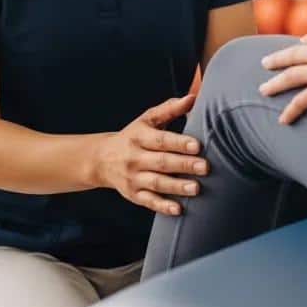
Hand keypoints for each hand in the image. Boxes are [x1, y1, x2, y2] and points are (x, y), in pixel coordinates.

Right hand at [93, 95, 206, 216]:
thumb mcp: (147, 119)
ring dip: (176, 186)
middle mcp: (134, 157)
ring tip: (196, 188)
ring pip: (156, 183)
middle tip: (205, 167)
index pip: (161, 140)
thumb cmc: (133, 136)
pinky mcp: (133, 194)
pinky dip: (163, 206)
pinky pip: (148, 201)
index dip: (179, 142)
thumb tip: (193, 97)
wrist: (102, 158)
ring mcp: (133, 177)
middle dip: (184, 164)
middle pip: (161, 161)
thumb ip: (170, 109)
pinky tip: (178, 209)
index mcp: (139, 136)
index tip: (197, 145)